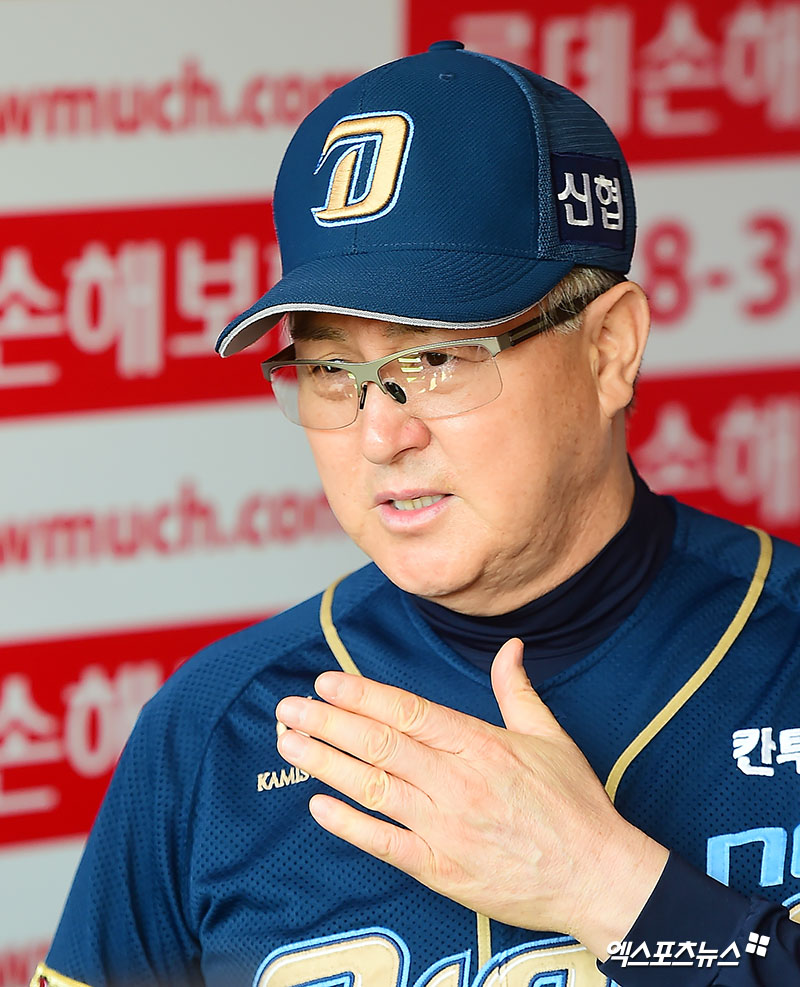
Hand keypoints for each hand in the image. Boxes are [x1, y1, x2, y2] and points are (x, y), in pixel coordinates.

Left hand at [275, 638, 666, 957]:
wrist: (596, 877)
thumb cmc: (573, 804)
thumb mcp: (550, 736)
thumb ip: (517, 689)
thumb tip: (511, 646)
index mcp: (480, 744)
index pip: (408, 712)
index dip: (362, 696)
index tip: (325, 682)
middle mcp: (456, 782)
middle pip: (379, 745)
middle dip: (326, 724)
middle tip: (287, 709)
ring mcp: (445, 828)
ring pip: (372, 788)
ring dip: (325, 765)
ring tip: (289, 745)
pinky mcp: (441, 869)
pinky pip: (384, 844)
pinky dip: (348, 825)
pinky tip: (317, 806)